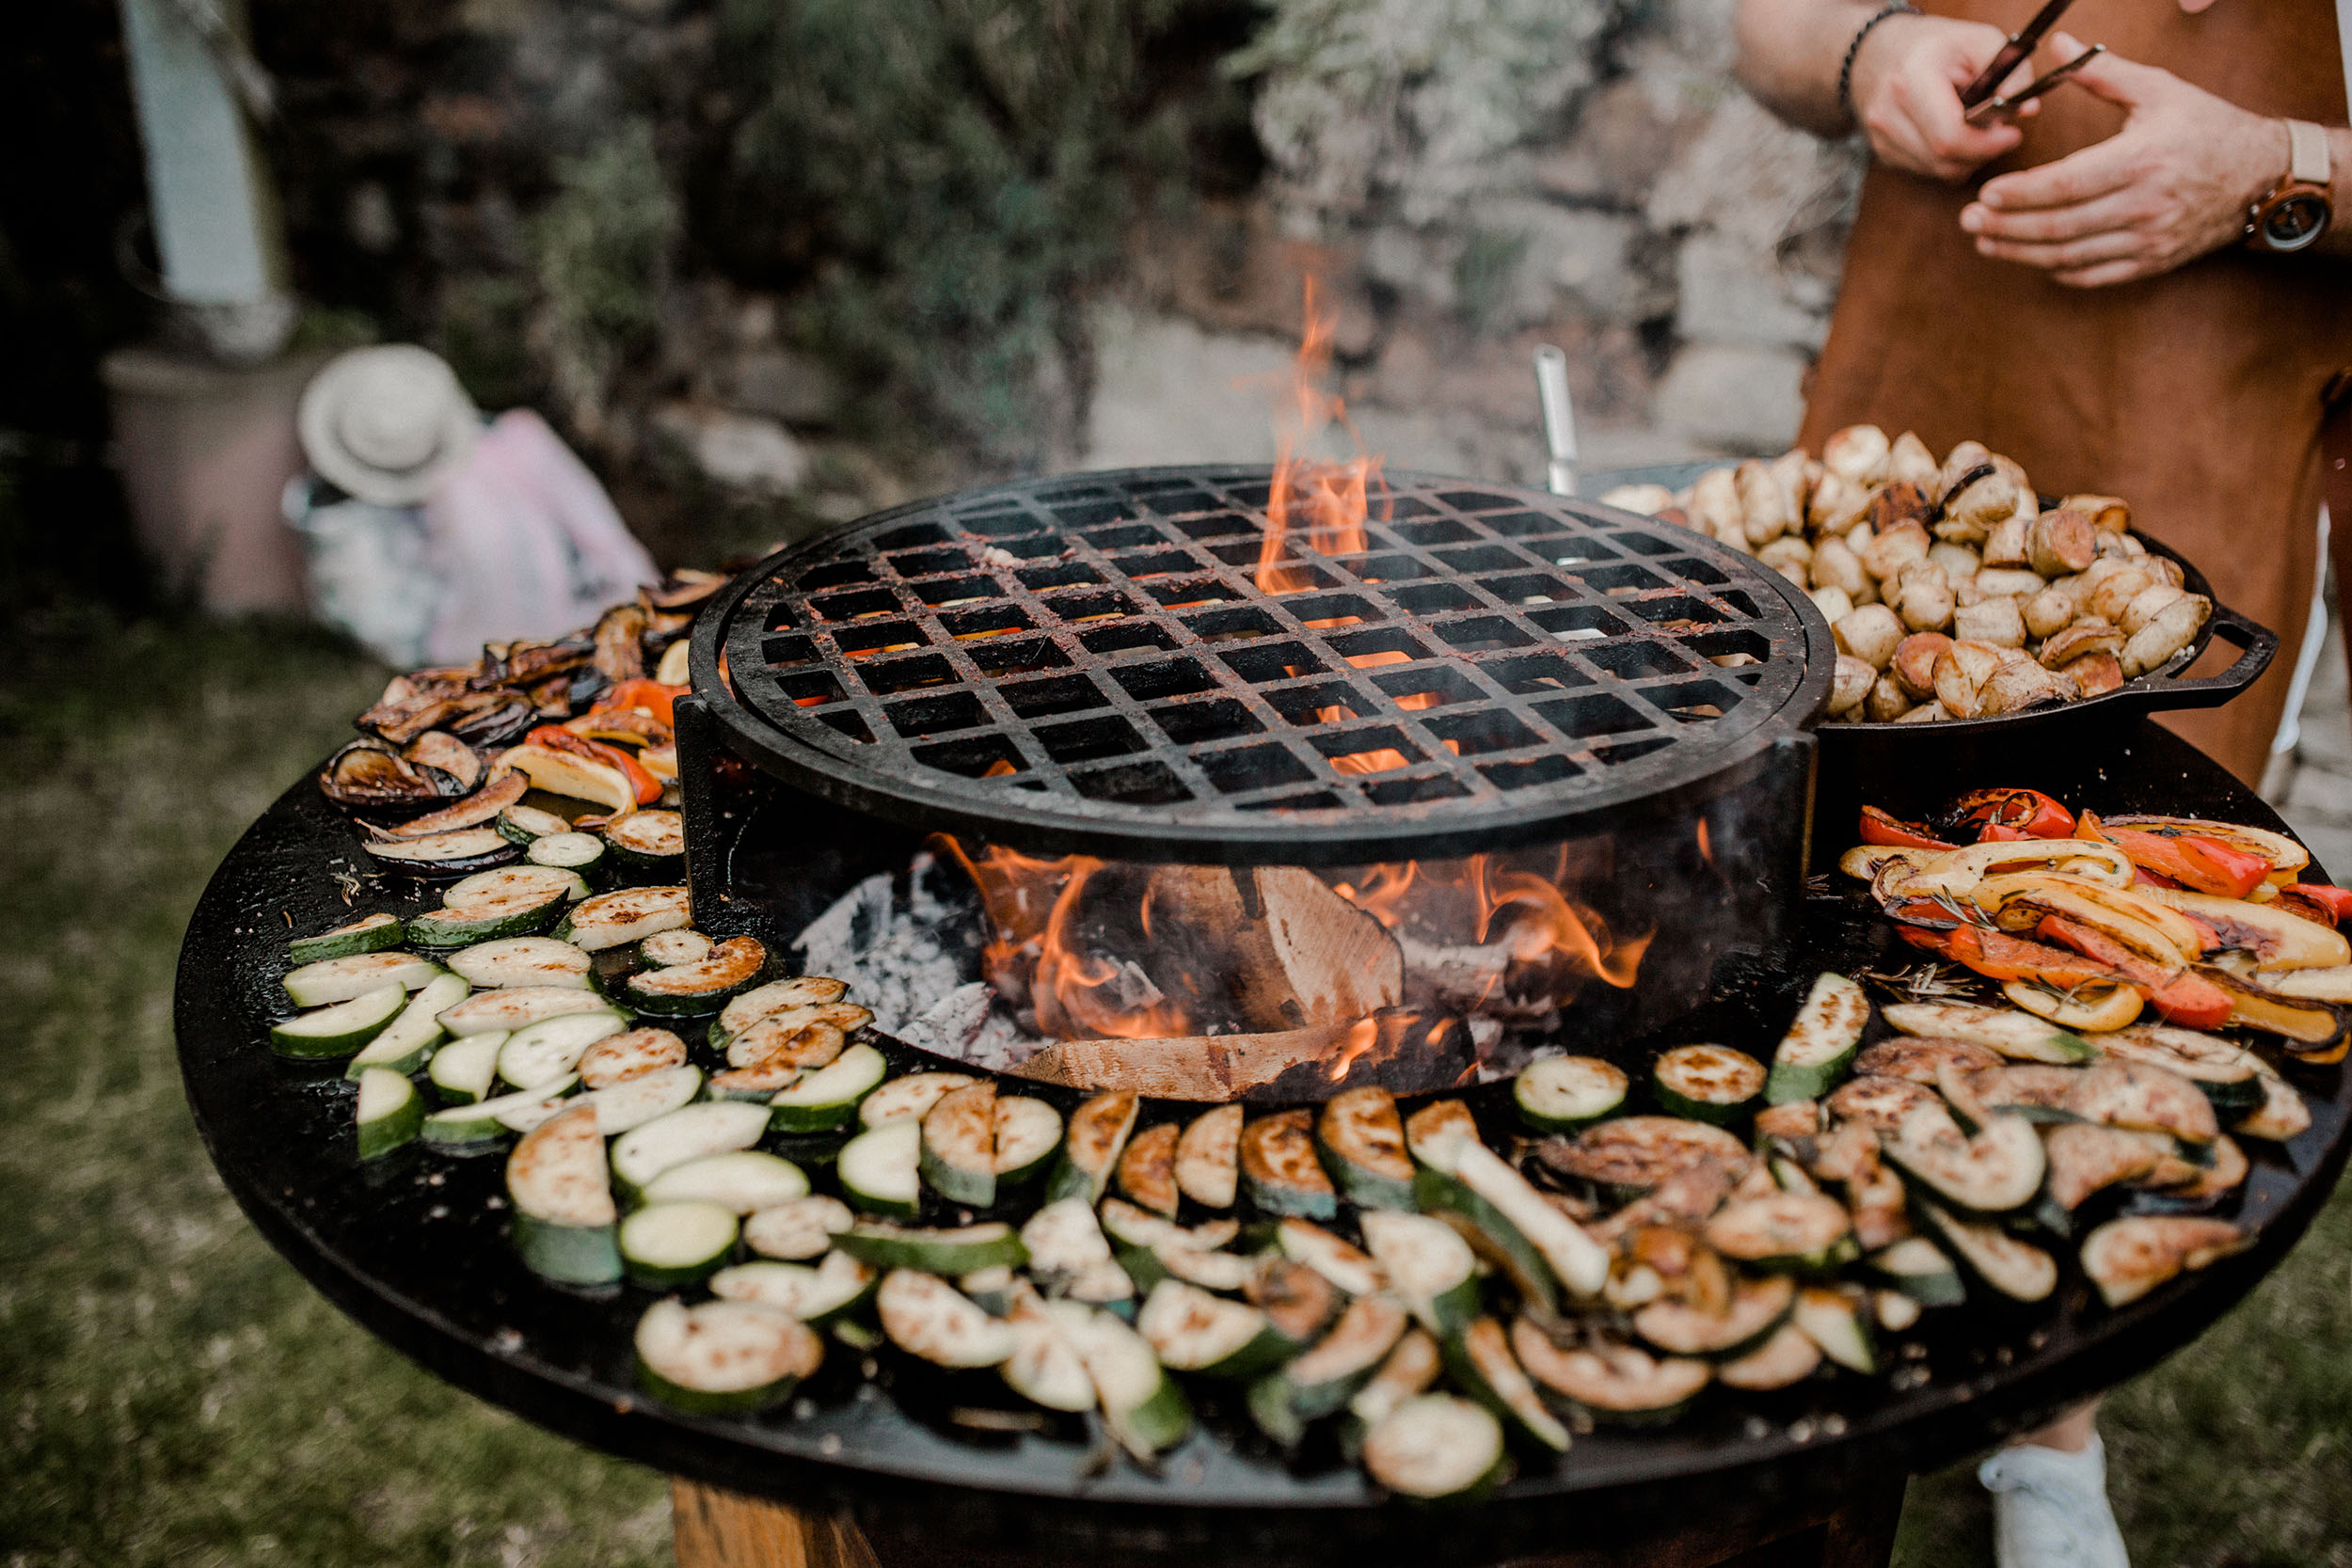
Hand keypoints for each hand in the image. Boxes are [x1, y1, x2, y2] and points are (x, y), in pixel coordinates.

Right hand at [1847, 13, 2034, 180]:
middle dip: (1982, 152)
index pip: (1950, 136)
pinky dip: (1949, 160)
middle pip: (1945, 160)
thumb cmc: (1933, 46)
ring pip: (1938, 171)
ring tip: (1979, 131)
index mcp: (1912, 79)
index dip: (1988, 144)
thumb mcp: (1978, 40)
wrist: (1876, 52)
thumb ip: (2010, 70)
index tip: (2012, 134)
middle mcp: (1889, 113)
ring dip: (1968, 159)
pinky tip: (1956, 135)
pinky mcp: (1883, 153)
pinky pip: (1927, 171)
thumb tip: (2028, 108)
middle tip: (2001, 133)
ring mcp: (1881, 137)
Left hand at [1959, 33, 2284, 286]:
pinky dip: (2058, 270)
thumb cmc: (2207, 127)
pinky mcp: (2152, 261)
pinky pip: (2094, 275)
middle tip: (1969, 221)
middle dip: (2007, 227)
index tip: (1985, 194)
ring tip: (1986, 242)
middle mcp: (2144, 205)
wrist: (2262, 176)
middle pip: (2059, 225)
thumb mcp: (2159, 90)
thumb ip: (2103, 74)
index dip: (2020, 194)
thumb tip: (2059, 47)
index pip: (2066, 184)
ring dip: (2021, 254)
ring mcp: (2149, 239)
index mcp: (2142, 159)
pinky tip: (2032, 259)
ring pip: (2070, 256)